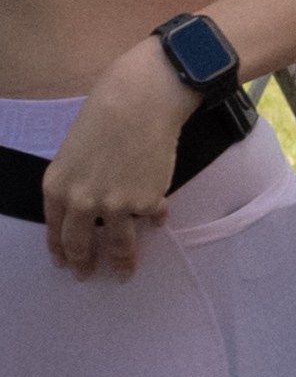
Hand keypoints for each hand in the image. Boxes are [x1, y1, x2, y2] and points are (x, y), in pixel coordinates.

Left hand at [43, 34, 197, 276]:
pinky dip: (156, 218)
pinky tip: (158, 216)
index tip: (66, 264)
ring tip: (126, 271)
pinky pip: (152, 217)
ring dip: (123, 262)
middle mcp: (83, 203)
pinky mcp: (148, 202)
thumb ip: (75, 183)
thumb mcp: (72, 152)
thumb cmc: (103, 115)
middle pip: (81, 245)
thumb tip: (88, 207)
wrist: (139, 102)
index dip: (61, 252)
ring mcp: (117, 206)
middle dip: (84, 264)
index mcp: (57, 189)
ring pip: (119, 245)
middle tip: (88, 274)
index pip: (55, 231)